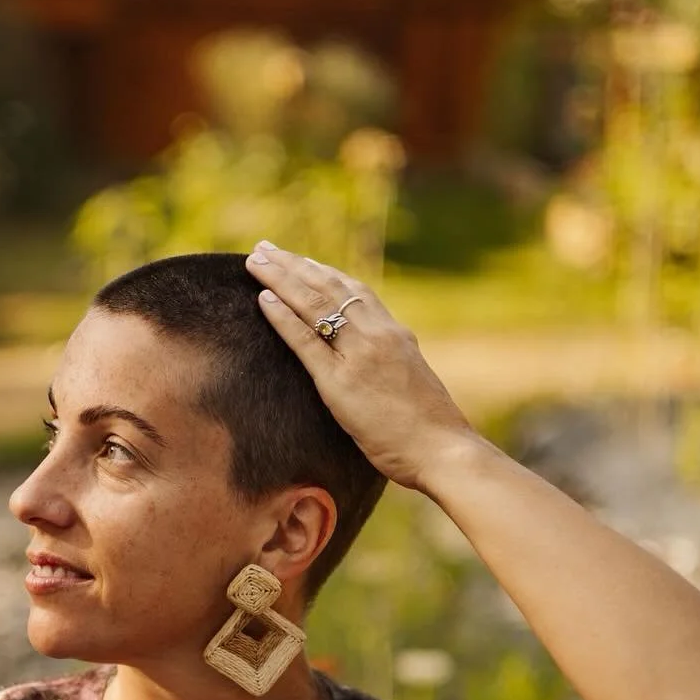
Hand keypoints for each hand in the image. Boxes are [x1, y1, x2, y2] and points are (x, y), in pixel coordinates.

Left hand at [245, 241, 477, 489]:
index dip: (323, 272)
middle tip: (265, 249)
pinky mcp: (341, 383)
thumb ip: (391, 368)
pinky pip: (305, 341)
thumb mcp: (411, 385)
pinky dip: (282, 317)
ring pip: (314, 304)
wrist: (444, 450)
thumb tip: (376, 371)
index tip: (299, 259)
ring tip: (255, 261)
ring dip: (281, 279)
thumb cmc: (431, 431)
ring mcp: (359, 356)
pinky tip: (262, 299)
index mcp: (396, 334)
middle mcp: (378, 335)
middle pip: (329, 288)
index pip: (355, 291)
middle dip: (294, 265)